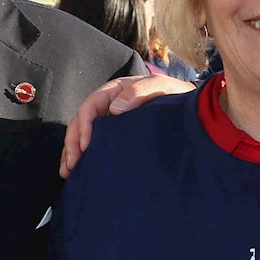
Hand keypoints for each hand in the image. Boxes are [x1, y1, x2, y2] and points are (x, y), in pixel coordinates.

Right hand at [59, 74, 193, 177]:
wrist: (191, 109)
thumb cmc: (173, 96)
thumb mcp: (160, 87)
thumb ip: (139, 92)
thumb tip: (115, 108)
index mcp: (114, 91)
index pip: (90, 107)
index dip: (84, 126)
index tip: (86, 146)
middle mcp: (107, 106)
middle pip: (80, 123)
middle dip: (73, 144)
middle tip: (72, 165)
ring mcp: (109, 122)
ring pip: (82, 135)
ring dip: (72, 153)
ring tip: (68, 172)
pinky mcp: (114, 137)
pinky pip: (92, 145)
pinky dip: (81, 157)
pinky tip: (77, 171)